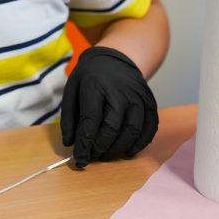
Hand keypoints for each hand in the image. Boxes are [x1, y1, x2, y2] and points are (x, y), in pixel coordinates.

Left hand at [60, 46, 157, 167]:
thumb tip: (70, 143)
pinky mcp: (150, 102)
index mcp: (95, 86)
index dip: (85, 143)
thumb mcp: (72, 89)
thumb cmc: (90, 77)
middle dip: (101, 148)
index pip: (90, 120)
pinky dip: (140, 143)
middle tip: (93, 156)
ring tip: (107, 155)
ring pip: (132, 130)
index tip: (80, 160)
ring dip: (119, 149)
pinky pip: (150, 128)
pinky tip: (128, 151)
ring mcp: (138, 96)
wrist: (117, 58)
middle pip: (112, 127)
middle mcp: (119, 91)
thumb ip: (69, 117)